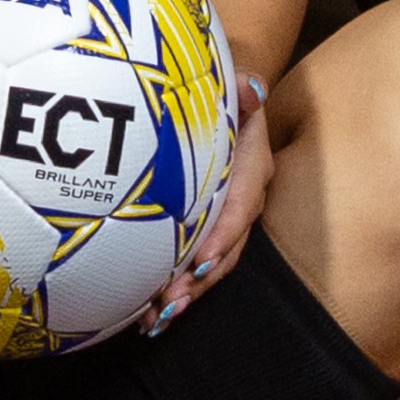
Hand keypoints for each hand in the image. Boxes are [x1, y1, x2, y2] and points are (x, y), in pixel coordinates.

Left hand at [149, 71, 274, 325]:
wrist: (218, 94)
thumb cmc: (218, 87)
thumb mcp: (231, 80)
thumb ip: (243, 88)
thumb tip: (253, 89)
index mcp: (253, 165)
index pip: (244, 203)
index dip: (226, 233)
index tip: (203, 259)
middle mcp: (242, 198)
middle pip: (228, 246)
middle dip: (203, 279)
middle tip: (172, 303)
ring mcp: (223, 216)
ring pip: (212, 261)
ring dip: (188, 292)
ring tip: (157, 319)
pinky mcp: (201, 225)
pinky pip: (193, 259)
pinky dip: (173, 286)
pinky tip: (146, 312)